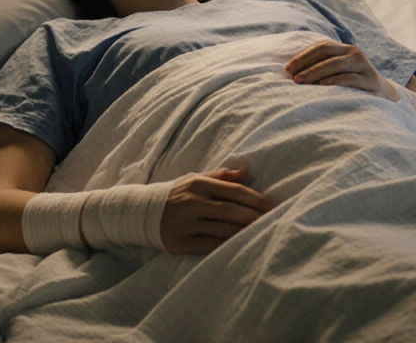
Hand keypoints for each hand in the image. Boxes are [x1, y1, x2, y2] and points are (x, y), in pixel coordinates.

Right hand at [159, 167, 273, 254]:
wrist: (142, 212)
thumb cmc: (178, 194)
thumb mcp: (196, 179)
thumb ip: (221, 176)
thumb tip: (246, 170)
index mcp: (199, 185)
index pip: (234, 191)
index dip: (255, 199)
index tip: (271, 205)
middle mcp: (193, 203)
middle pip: (232, 211)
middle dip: (254, 217)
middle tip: (273, 221)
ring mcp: (186, 224)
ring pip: (223, 230)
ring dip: (244, 232)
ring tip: (261, 232)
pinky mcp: (180, 242)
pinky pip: (210, 245)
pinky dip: (227, 244)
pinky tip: (240, 244)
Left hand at [284, 41, 397, 101]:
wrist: (382, 95)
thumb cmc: (352, 85)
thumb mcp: (338, 72)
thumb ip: (321, 67)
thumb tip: (291, 72)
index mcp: (345, 49)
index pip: (321, 47)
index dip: (303, 56)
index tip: (287, 69)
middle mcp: (355, 54)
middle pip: (327, 54)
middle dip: (307, 65)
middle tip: (293, 78)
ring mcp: (364, 66)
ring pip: (337, 64)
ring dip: (316, 73)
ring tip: (302, 81)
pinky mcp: (371, 80)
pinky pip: (350, 78)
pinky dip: (335, 81)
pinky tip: (322, 86)